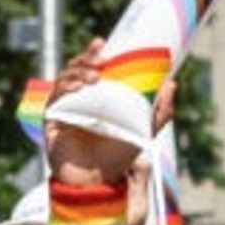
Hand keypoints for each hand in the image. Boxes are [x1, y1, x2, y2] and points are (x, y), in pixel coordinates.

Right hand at [41, 40, 154, 190]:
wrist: (99, 181)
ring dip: (77, 72)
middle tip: (99, 54)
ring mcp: (64, 110)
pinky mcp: (52, 121)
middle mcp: (78, 100)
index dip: (93, 54)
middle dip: (85, 58)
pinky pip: (54, 99)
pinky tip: (78, 87)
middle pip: (75, 70)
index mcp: (97, 98)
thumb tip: (172, 83)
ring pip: (64, 80)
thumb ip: (159, 112)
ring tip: (95, 76)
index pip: (92, 68)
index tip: (102, 42)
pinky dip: (65, 89)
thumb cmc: (119, 157)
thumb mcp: (144, 131)